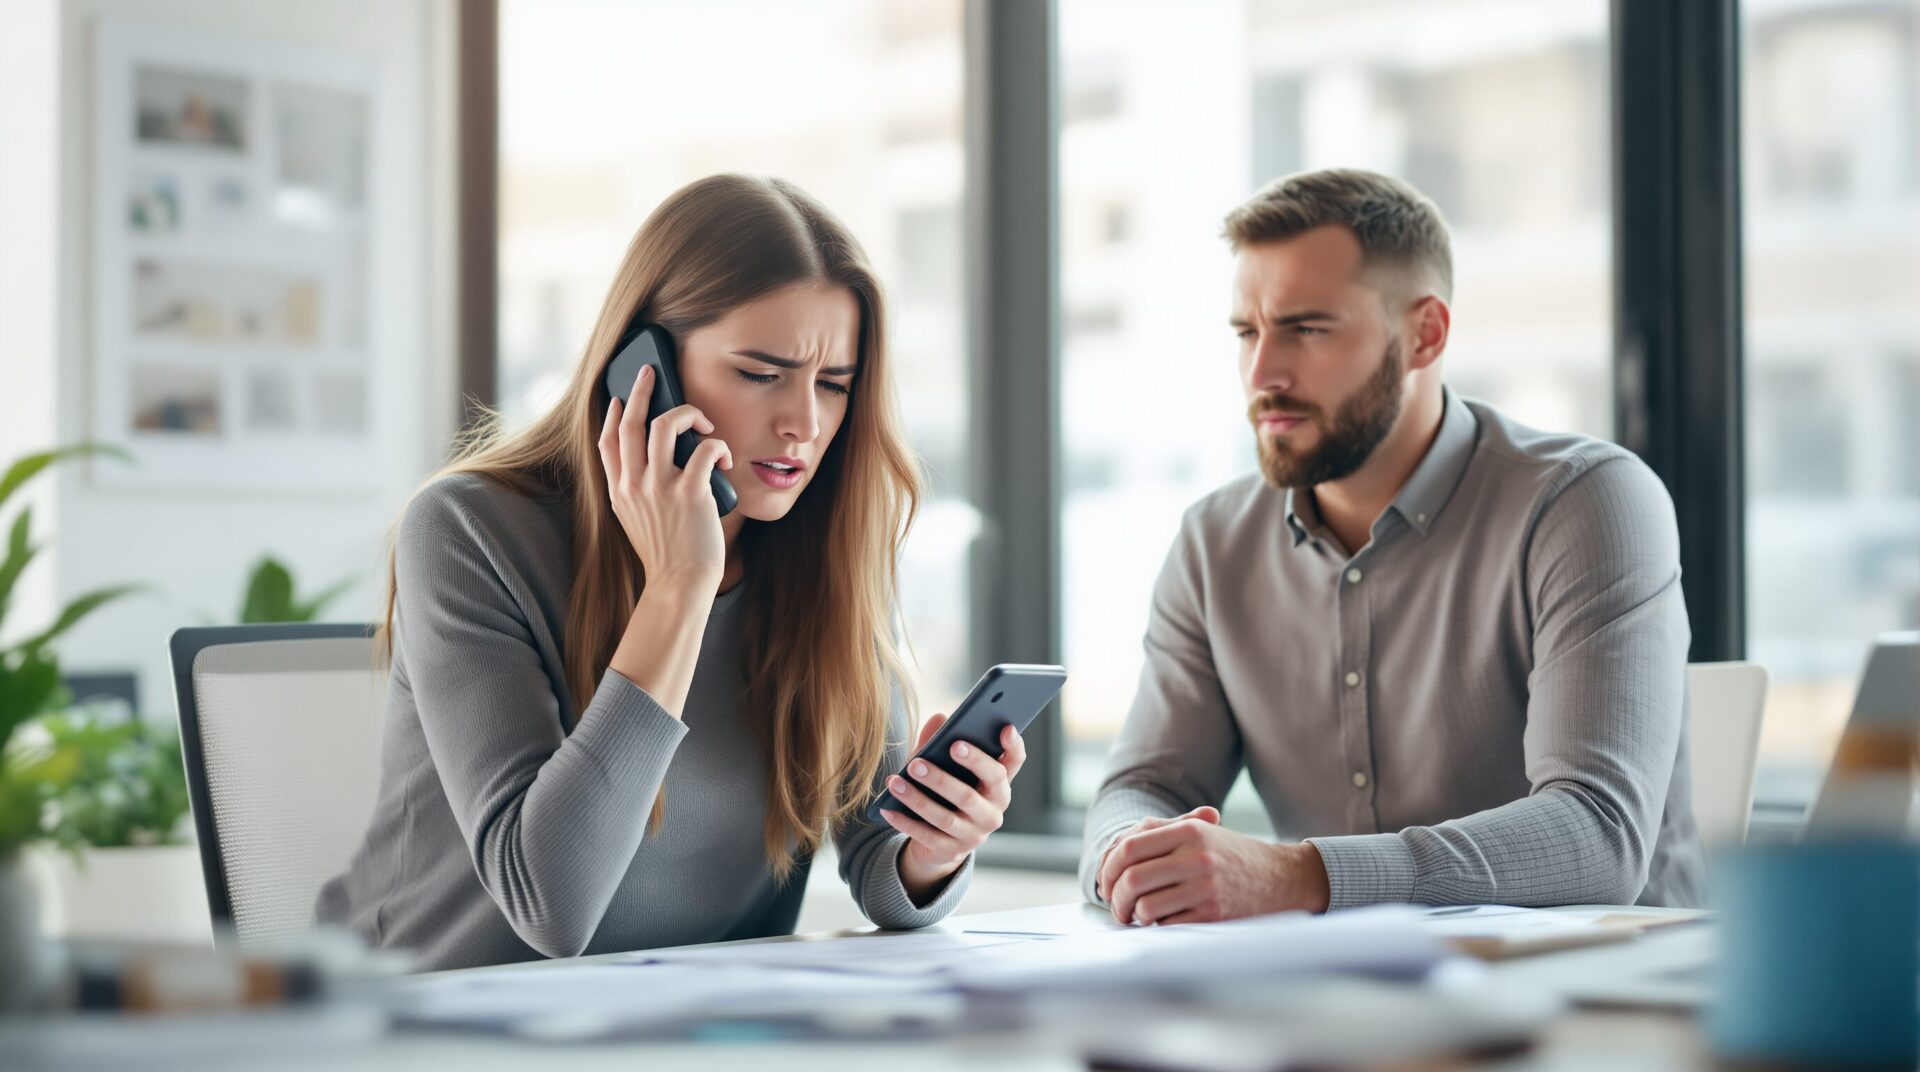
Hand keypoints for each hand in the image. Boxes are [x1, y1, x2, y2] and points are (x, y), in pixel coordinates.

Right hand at [597, 364, 733, 593]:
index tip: (620, 399)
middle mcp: (634, 485)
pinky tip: (722, 457)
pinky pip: (703, 449)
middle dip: (641, 390)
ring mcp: (660, 488)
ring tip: (703, 424)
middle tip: (652, 371)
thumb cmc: (668, 554)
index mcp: (619, 491)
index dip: (613, 415)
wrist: (679, 584)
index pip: (607, 442)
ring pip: (663, 425)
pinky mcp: (690, 493)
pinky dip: (716, 446)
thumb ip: (637, 491)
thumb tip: (653, 461)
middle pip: (631, 423)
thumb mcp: (636, 521)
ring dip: (687, 414)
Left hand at [881, 714, 1027, 890]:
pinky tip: (888, 807)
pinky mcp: (952, 851)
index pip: (1014, 762)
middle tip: (919, 762)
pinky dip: (906, 821)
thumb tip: (939, 719)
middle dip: (944, 778)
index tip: (1004, 728)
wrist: (940, 842)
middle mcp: (993, 811)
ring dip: (917, 799)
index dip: (1013, 746)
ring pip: (945, 817)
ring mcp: (975, 834)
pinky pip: (926, 836)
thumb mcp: (946, 767)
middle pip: (972, 795)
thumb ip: (942, 742)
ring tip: (895, 781)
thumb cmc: (946, 792)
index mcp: (998, 784)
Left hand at [1097, 809, 1329, 924]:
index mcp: (1188, 831)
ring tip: (1136, 916)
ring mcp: (1206, 887)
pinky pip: (1168, 926)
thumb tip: (1112, 854)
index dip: (1108, 867)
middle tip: (1116, 906)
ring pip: (1146, 907)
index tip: (1106, 882)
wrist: (1281, 877)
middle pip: (1132, 879)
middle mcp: (1197, 857)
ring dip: (1133, 916)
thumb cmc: (1231, 855)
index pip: (1129, 848)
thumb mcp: (1200, 832)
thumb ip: (1159, 834)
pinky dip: (1157, 927)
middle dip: (1115, 898)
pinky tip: (1161, 922)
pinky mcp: (1214, 915)